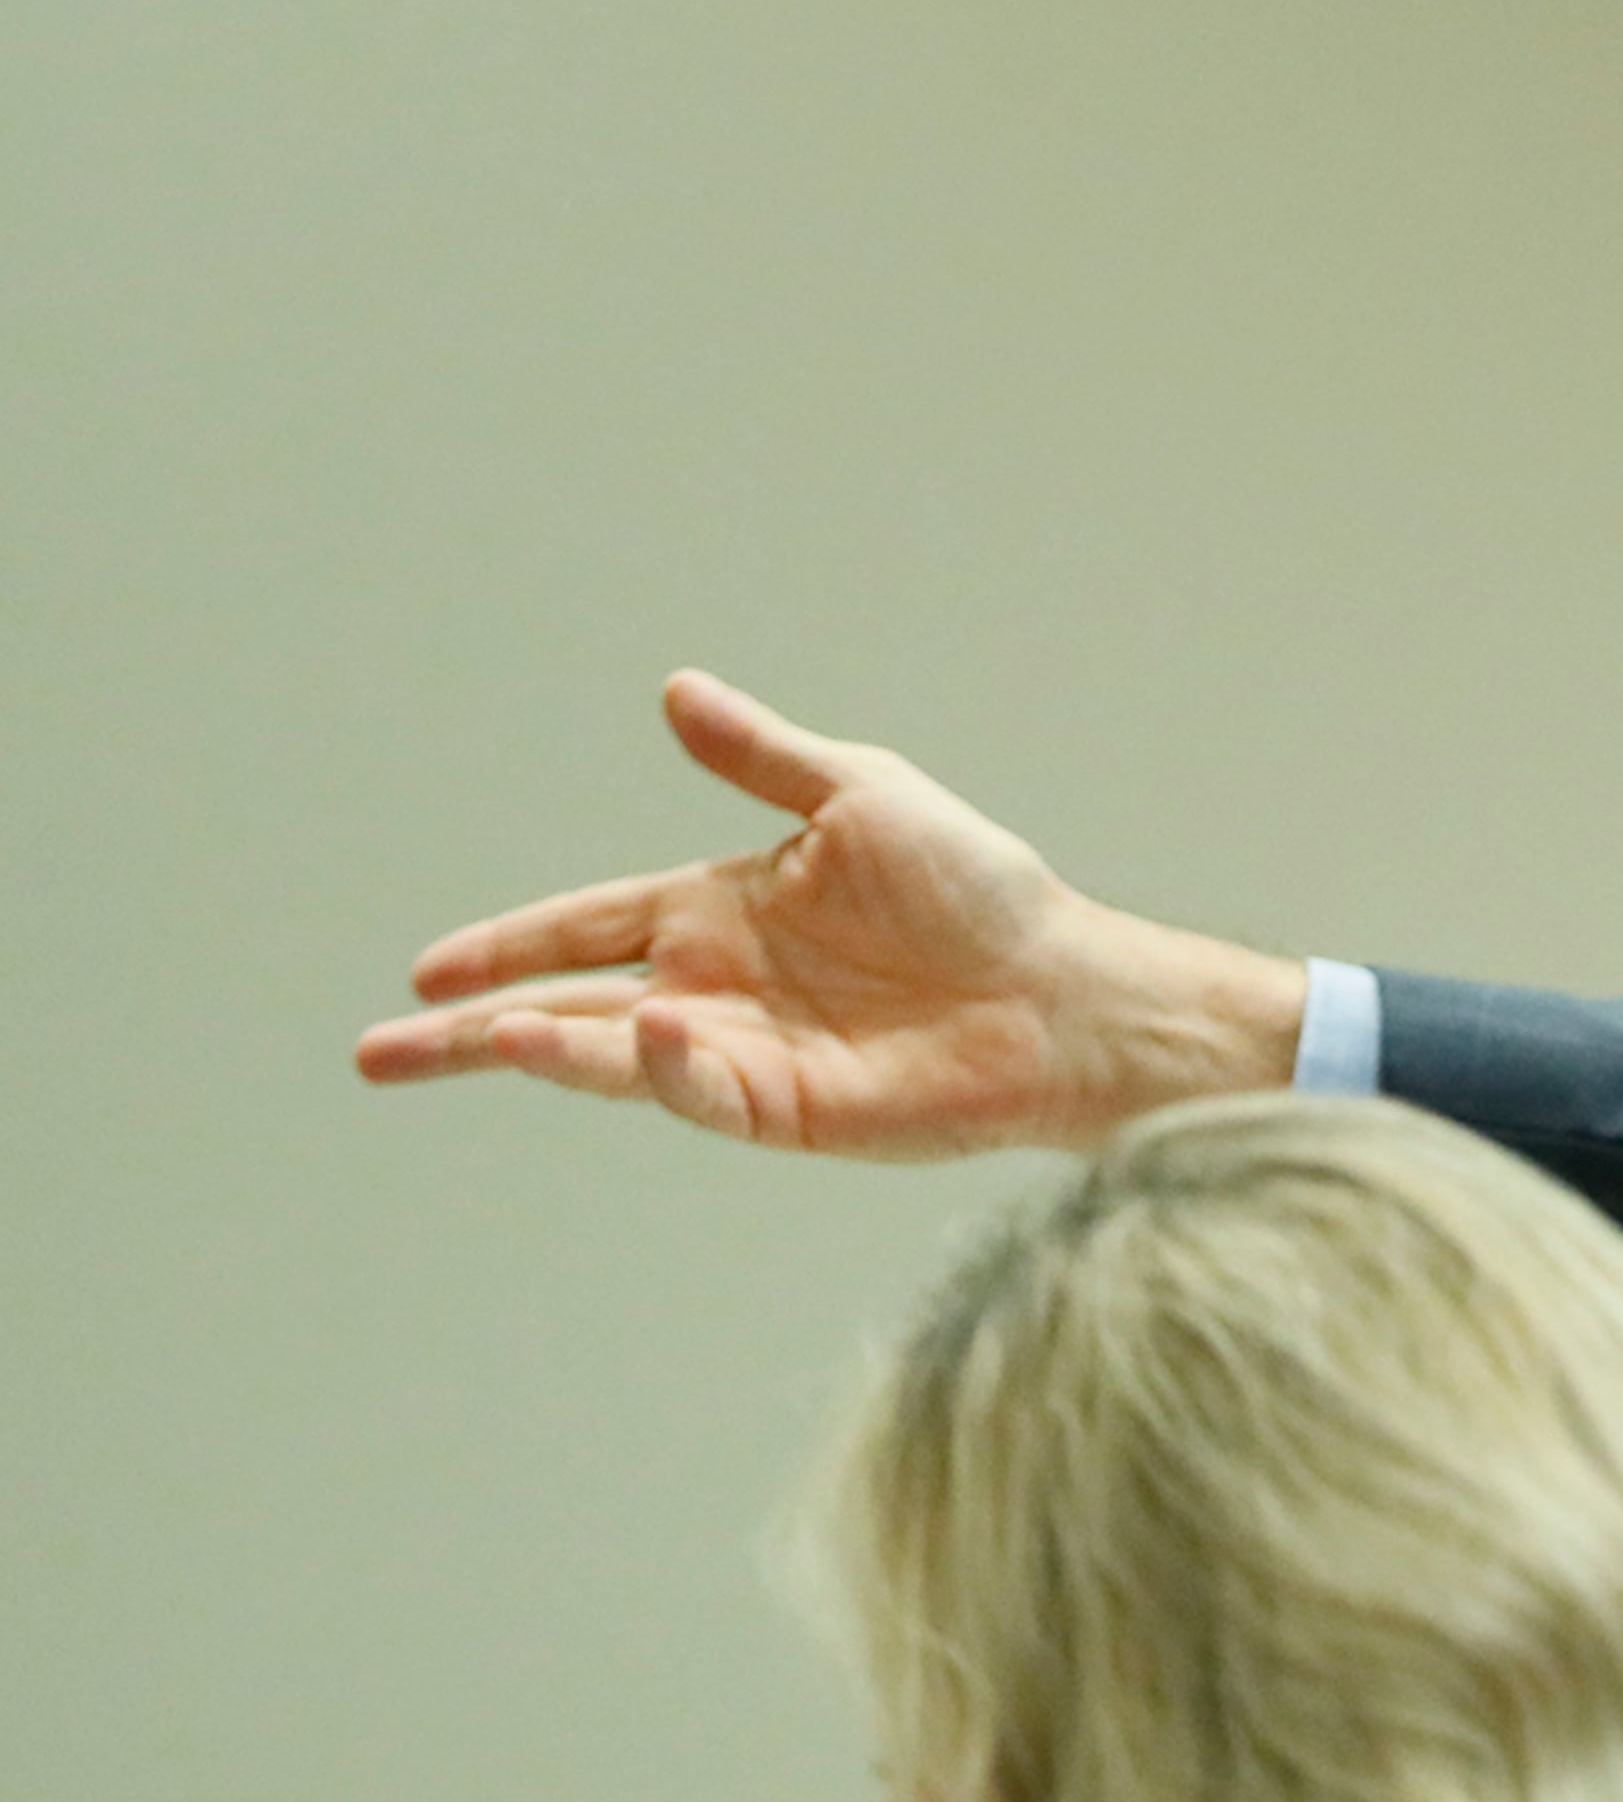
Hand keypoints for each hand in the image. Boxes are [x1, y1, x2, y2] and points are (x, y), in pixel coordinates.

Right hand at [353, 672, 1306, 1157]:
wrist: (1063, 986)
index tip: (425, 971)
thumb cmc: (980, 889)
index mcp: (723, 911)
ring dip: (548, 1051)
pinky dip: (667, 1071)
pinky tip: (648, 1037)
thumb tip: (676, 690)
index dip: (507, 947)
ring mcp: (750, 1056)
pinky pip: (705, 1093)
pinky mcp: (791, 1111)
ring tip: (484, 1039)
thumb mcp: (861, 796)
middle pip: (567, 1012)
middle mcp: (722, 989)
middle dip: (473, 1033)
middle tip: (379, 1055)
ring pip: (617, 1060)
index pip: (586, 931)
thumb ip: (763, 757)